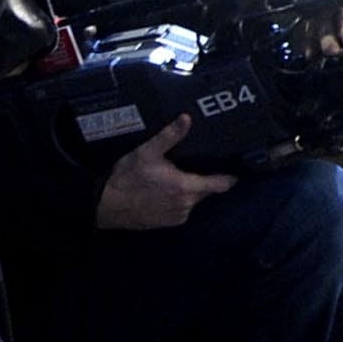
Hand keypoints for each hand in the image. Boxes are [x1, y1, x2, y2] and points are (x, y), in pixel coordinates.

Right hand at [95, 115, 235, 229]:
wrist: (104, 205)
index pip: (220, 184)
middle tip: (199, 164)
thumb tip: (187, 118)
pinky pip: (181, 209)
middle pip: (206, 190)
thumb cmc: (127, 178)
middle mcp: (186, 205)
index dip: (230, 177)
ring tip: (178, 176)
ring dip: (190, 190)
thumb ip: (169, 136)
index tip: (237, 168)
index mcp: (186, 187)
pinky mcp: (167, 223)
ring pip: (193, 200)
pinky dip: (179, 200)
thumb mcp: (147, 152)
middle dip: (204, 179)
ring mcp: (177, 216)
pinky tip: (166, 190)